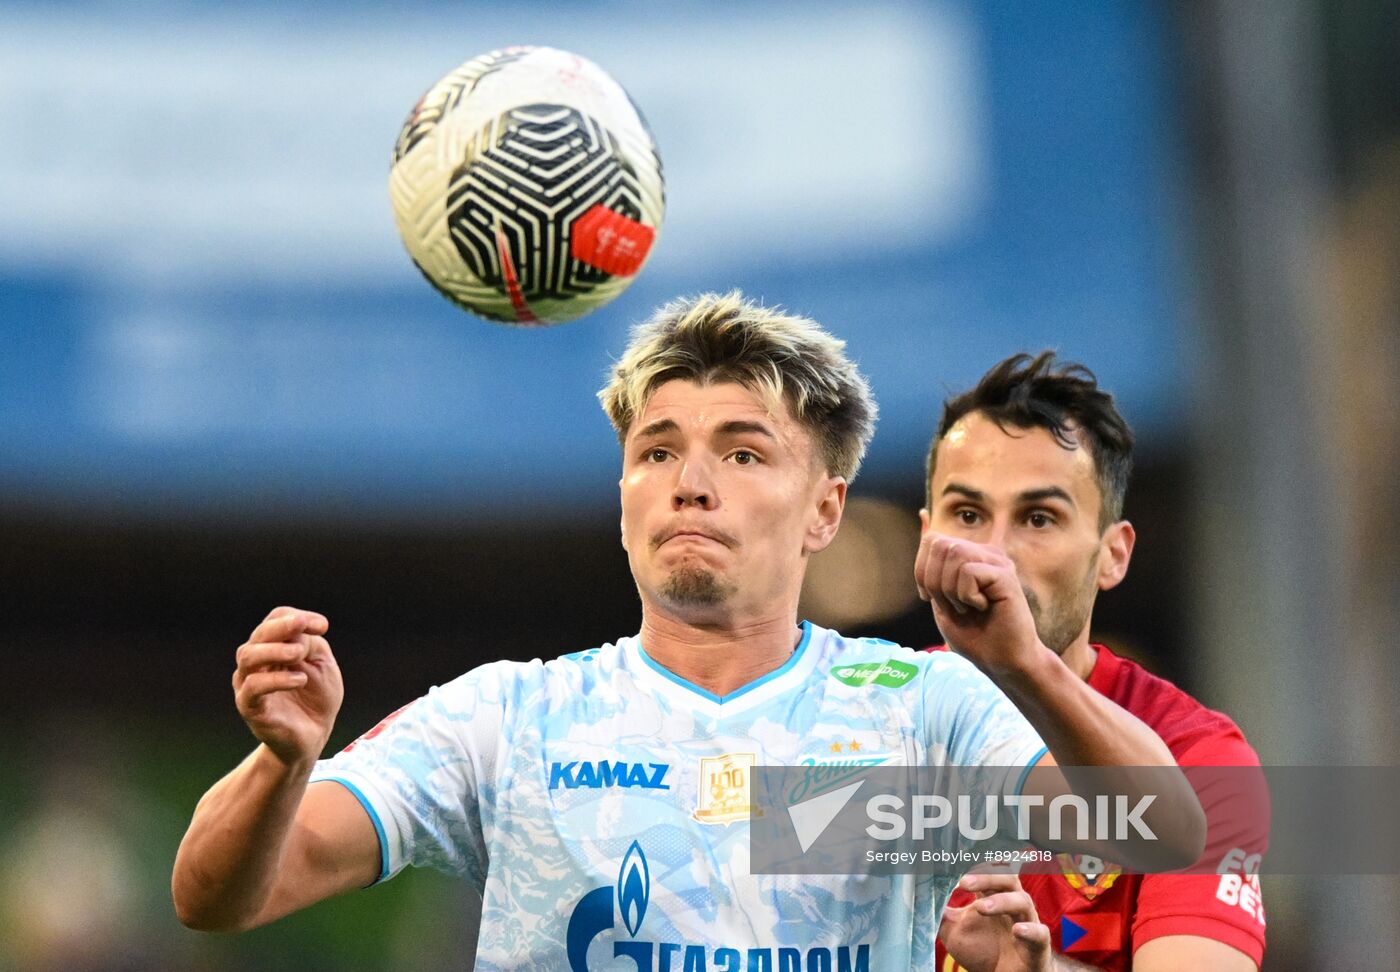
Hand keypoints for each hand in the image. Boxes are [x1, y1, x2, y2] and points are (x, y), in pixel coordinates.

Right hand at [233, 607, 343, 766]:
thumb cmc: (317, 696)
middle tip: (304, 627)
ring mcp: (249, 683)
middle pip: (260, 634)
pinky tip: (300, 679)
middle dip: (282, 626)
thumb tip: (294, 635)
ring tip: (298, 653)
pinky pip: (254, 687)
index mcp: (274, 646)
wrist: (313, 735)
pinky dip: (277, 679)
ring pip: (248, 656)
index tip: (323, 626)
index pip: (275, 619)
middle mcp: (256, 661)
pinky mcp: (249, 706)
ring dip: (275, 650)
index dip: (296, 617)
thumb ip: (309, 644)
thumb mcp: (321, 663)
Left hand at [914, 534, 1042, 675]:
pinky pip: (968, 572)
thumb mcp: (940, 595)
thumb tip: (923, 514)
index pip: (932, 540)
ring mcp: (997, 561)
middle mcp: (985, 552)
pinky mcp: (1005, 574)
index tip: (936, 599)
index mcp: (970, 555)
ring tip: (970, 607)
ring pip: (953, 555)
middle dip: (935, 582)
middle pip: (939, 545)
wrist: (1002, 661)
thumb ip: (931, 561)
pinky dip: (967, 596)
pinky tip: (985, 608)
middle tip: (956, 605)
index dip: (923, 572)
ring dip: (951, 590)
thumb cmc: (974, 635)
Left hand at [940, 871, 1051, 971]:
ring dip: (1001, 901)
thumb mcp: (954, 933)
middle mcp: (1013, 905)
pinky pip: (1040, 934)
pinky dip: (1030, 930)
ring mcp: (1028, 923)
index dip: (976, 864)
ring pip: (1022, 901)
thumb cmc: (982, 952)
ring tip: (980, 907)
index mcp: (994, 897)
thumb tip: (921, 897)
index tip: (955, 862)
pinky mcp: (1038, 947)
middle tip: (964, 882)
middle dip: (987, 877)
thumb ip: (941, 915)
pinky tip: (1018, 930)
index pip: (990, 871)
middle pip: (1007, 879)